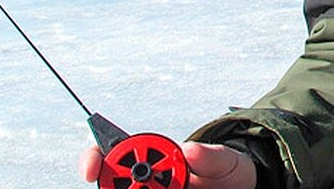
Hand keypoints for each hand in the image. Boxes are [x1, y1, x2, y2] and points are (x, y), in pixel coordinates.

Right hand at [81, 141, 256, 188]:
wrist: (241, 188)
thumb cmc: (230, 170)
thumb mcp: (226, 160)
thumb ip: (210, 155)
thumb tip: (188, 149)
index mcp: (154, 158)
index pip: (112, 152)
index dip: (94, 159)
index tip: (93, 169)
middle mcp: (145, 181)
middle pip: (111, 186)